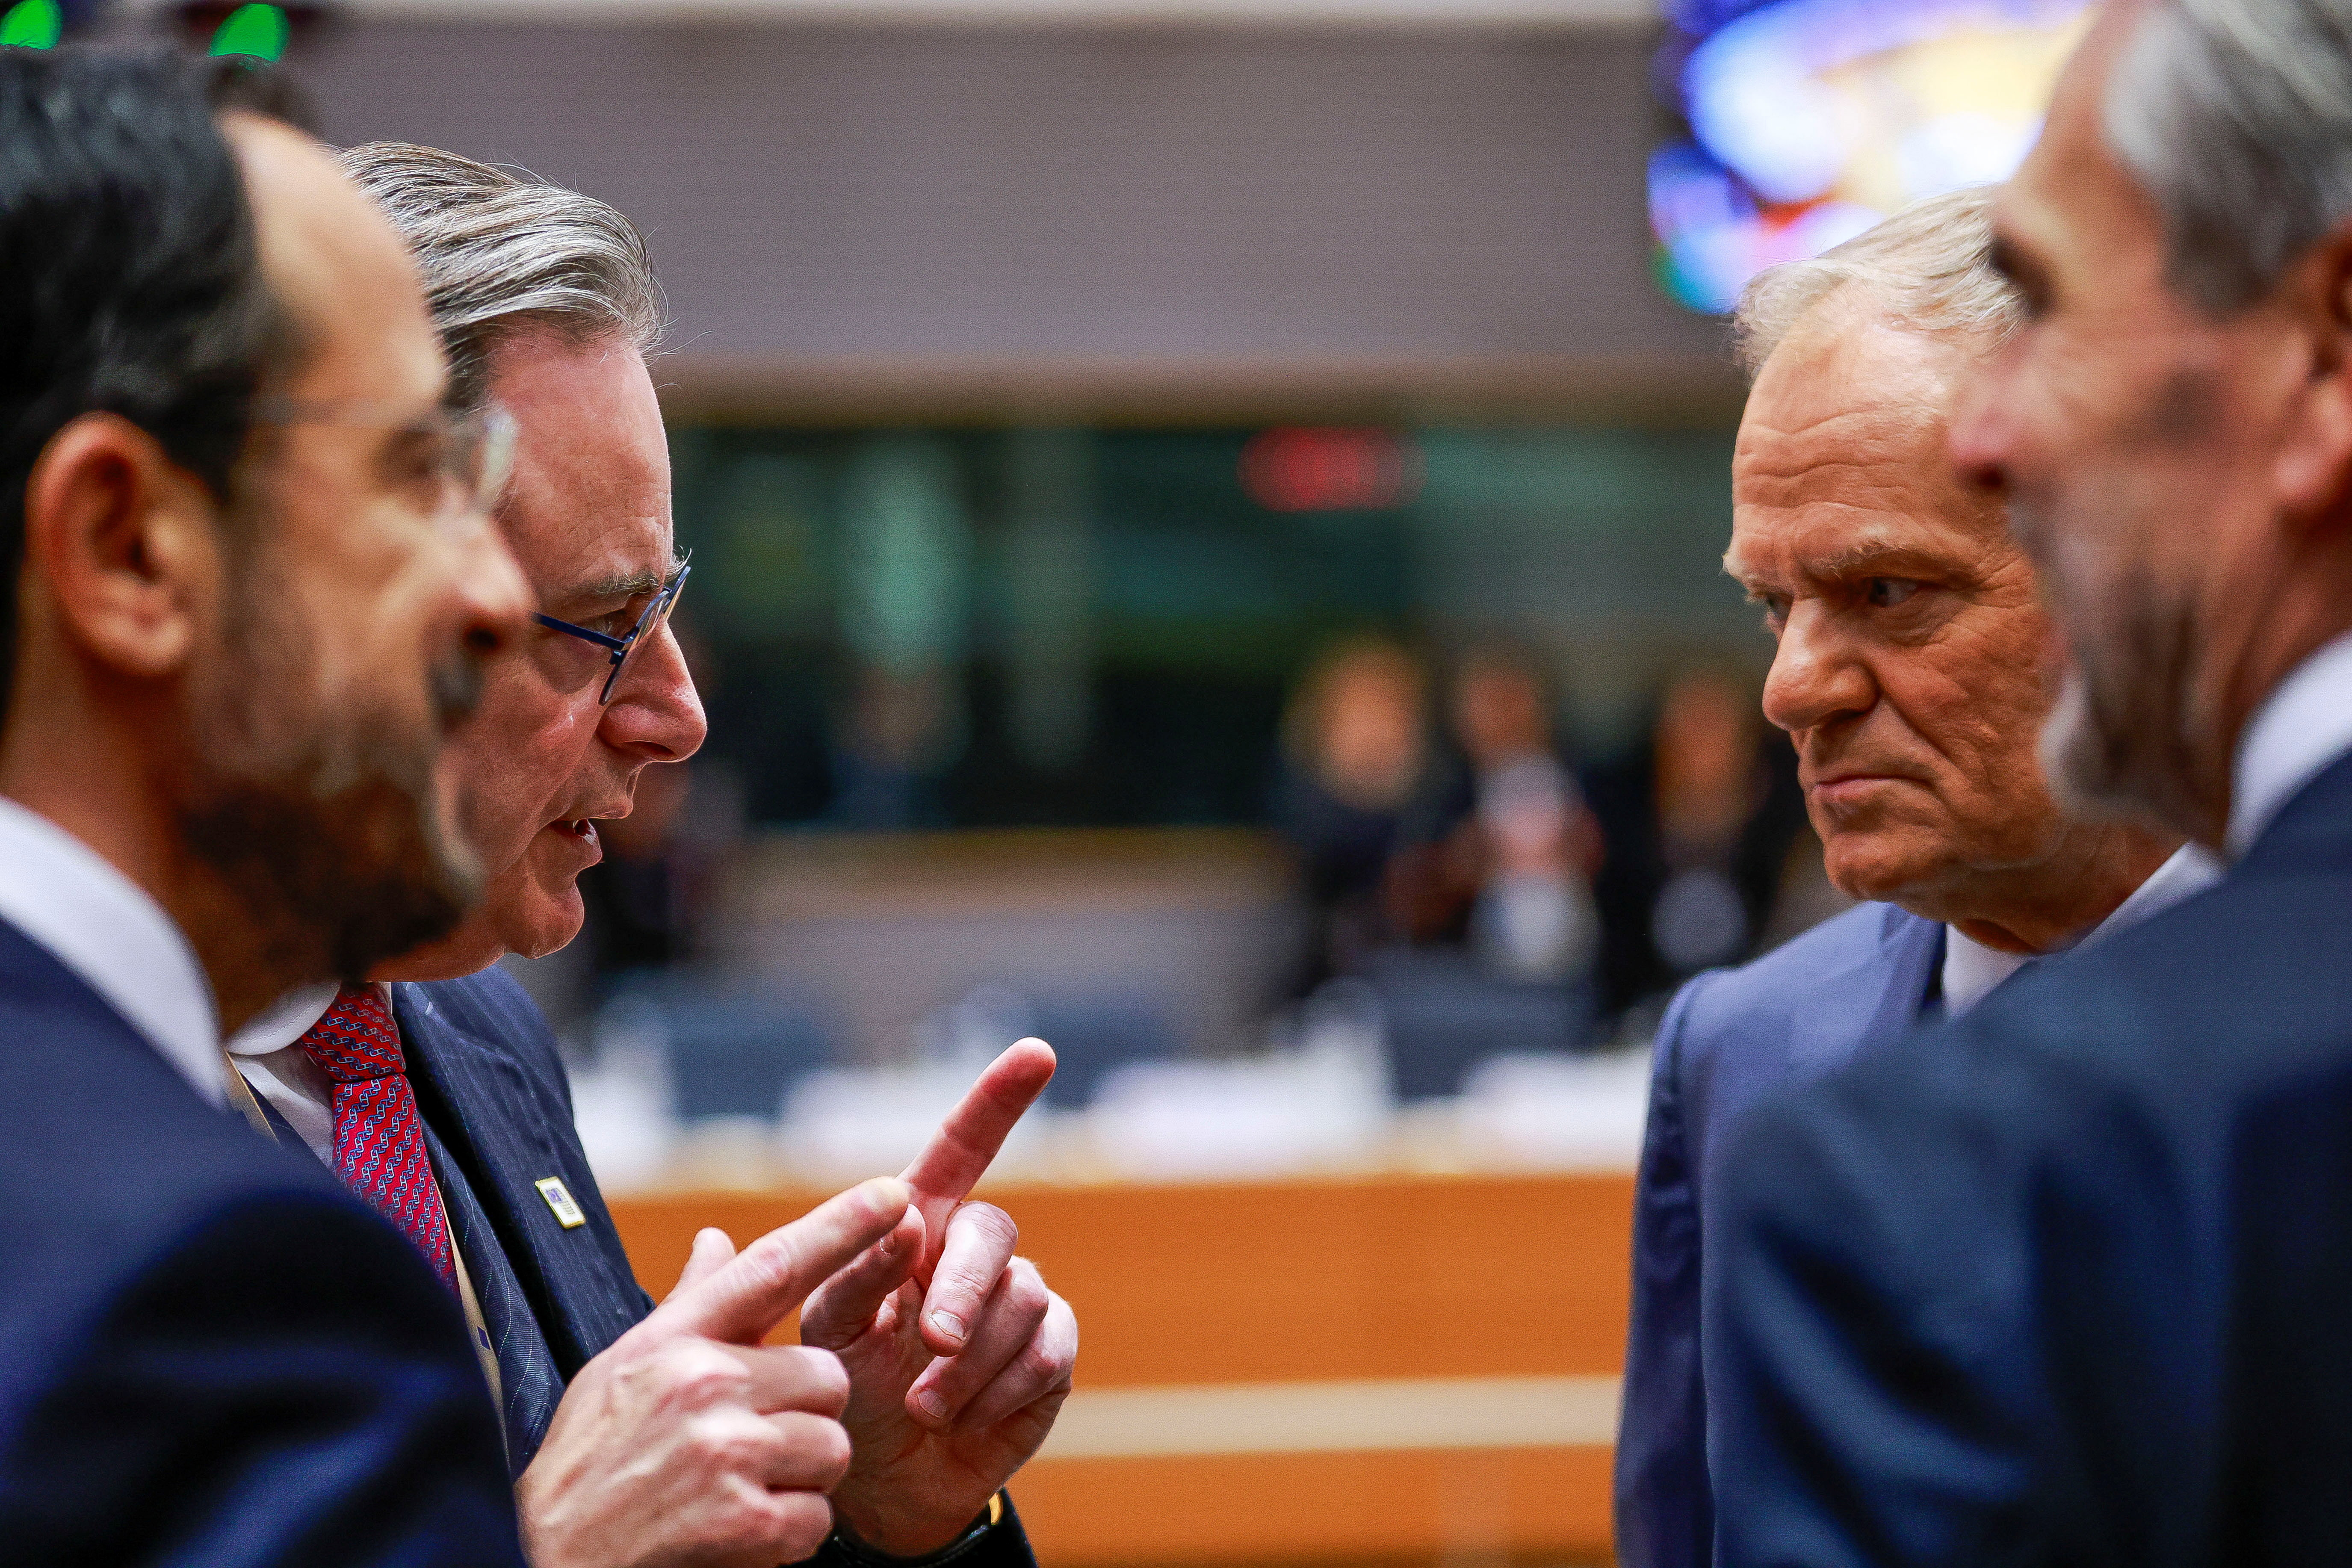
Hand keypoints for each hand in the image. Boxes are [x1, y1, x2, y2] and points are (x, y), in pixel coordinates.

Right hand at [517, 1177, 914, 1567]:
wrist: (544, 1559)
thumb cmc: (590, 1464)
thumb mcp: (623, 1370)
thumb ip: (687, 1307)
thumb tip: (717, 1239)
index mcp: (676, 1340)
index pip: (774, 1267)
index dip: (842, 1227)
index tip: (895, 1193)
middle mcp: (704, 1383)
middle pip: (827, 1377)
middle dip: (806, 1416)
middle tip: (752, 1447)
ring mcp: (724, 1450)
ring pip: (830, 1447)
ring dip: (799, 1479)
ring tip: (737, 1492)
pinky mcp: (741, 1519)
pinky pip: (816, 1517)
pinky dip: (788, 1538)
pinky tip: (738, 1536)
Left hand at [801, 1040, 1078, 1556]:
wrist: (879, 1482)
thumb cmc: (841, 1390)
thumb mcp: (818, 1329)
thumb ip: (843, 1270)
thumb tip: (900, 1216)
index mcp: (916, 1228)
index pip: (962, 1148)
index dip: (998, 1098)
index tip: (1036, 1052)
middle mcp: (973, 1255)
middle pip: (992, 1233)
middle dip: (963, 1286)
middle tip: (933, 1341)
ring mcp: (1018, 1303)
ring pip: (1019, 1302)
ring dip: (967, 1365)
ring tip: (923, 1406)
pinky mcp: (1049, 1356)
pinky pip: (1045, 1355)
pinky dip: (997, 1394)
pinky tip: (962, 1419)